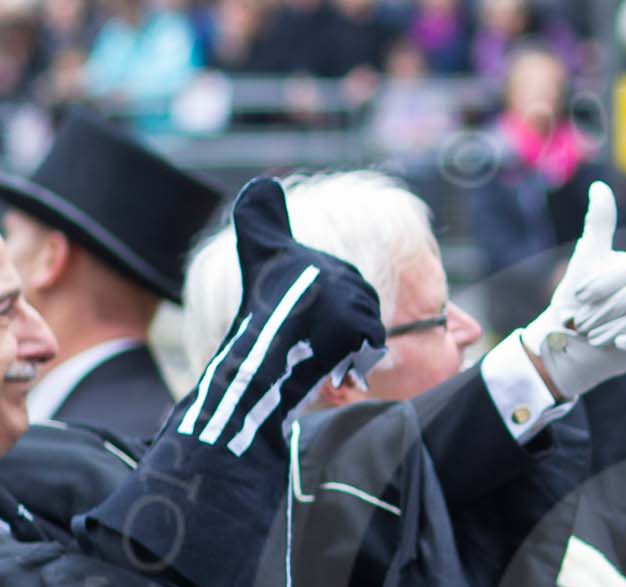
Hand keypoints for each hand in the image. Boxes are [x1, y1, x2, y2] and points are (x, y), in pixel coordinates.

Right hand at [164, 177, 386, 452]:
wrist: (254, 365)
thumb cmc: (256, 319)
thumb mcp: (259, 259)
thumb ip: (262, 220)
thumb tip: (263, 181)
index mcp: (312, 254)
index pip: (348, 287)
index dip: (329, 316)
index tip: (301, 328)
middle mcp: (329, 269)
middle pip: (362, 307)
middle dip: (343, 333)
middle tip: (309, 345)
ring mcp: (342, 297)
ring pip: (369, 328)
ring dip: (349, 349)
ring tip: (317, 355)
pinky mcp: (352, 324)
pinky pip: (372, 346)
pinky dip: (356, 362)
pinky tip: (330, 366)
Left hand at [520, 182, 625, 400]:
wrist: (574, 346)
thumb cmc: (577, 304)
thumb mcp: (586, 262)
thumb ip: (598, 225)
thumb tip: (600, 186)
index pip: (625, 274)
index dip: (598, 286)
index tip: (578, 298)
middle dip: (602, 314)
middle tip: (583, 326)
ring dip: (613, 330)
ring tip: (595, 337)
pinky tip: (620, 344)